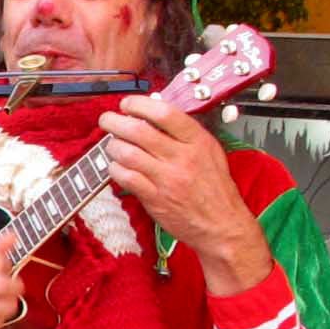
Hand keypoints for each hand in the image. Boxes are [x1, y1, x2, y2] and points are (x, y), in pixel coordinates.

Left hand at [96, 95, 270, 293]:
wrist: (221, 224)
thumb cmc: (215, 189)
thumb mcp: (210, 152)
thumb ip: (185, 134)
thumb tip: (154, 115)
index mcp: (198, 142)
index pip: (165, 113)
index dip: (140, 105)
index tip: (127, 104)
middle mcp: (182, 158)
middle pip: (139, 131)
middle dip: (116, 122)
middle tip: (107, 120)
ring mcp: (167, 179)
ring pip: (128, 154)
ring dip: (113, 146)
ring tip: (112, 144)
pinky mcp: (154, 199)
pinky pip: (125, 178)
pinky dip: (115, 169)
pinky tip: (116, 166)